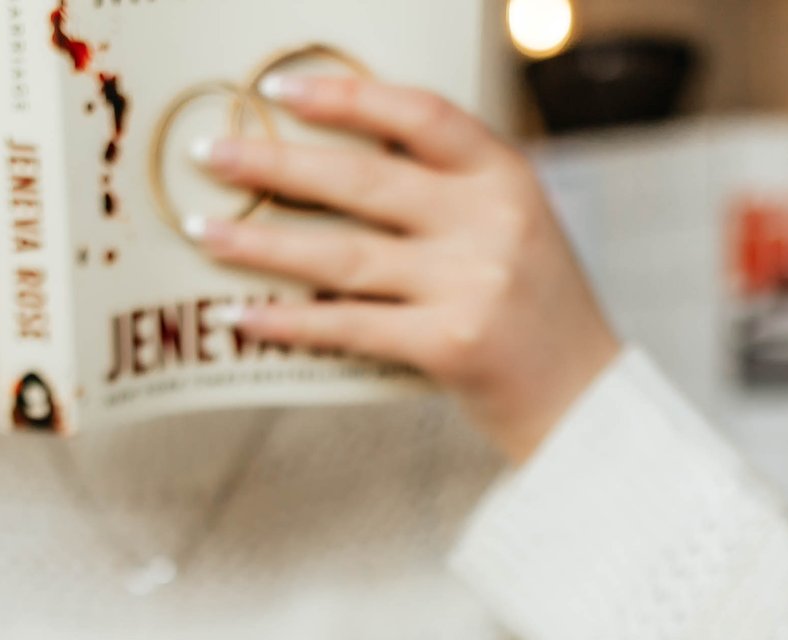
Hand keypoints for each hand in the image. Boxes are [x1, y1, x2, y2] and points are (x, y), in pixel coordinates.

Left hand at [191, 75, 621, 463]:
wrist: (584, 401)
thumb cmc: (533, 309)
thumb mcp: (512, 225)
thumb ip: (447, 190)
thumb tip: (335, 159)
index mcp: (506, 176)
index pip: (418, 115)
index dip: (345, 97)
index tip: (278, 90)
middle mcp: (491, 222)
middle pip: (362, 181)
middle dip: (274, 164)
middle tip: (209, 156)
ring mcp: (471, 285)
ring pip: (342, 255)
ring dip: (261, 243)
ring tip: (203, 231)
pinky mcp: (449, 347)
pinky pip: (348, 327)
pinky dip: (288, 321)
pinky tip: (241, 314)